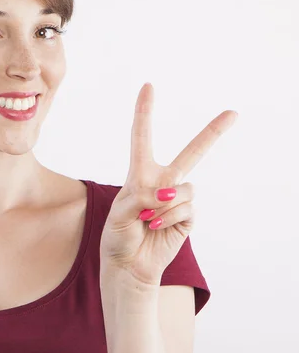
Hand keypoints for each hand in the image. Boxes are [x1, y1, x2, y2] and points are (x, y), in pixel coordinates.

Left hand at [99, 83, 237, 287]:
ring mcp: (177, 200)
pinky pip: (187, 208)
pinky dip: (170, 218)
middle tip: (234, 113)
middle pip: (192, 152)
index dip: (145, 112)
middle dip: (213, 132)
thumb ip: (140, 196)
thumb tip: (168, 193)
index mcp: (140, 175)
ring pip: (185, 189)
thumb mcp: (119, 213)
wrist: (128, 266)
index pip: (142, 138)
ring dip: (164, 205)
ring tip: (148, 219)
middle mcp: (162, 183)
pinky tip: (157, 227)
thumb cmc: (117, 237)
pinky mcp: (188, 218)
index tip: (148, 86)